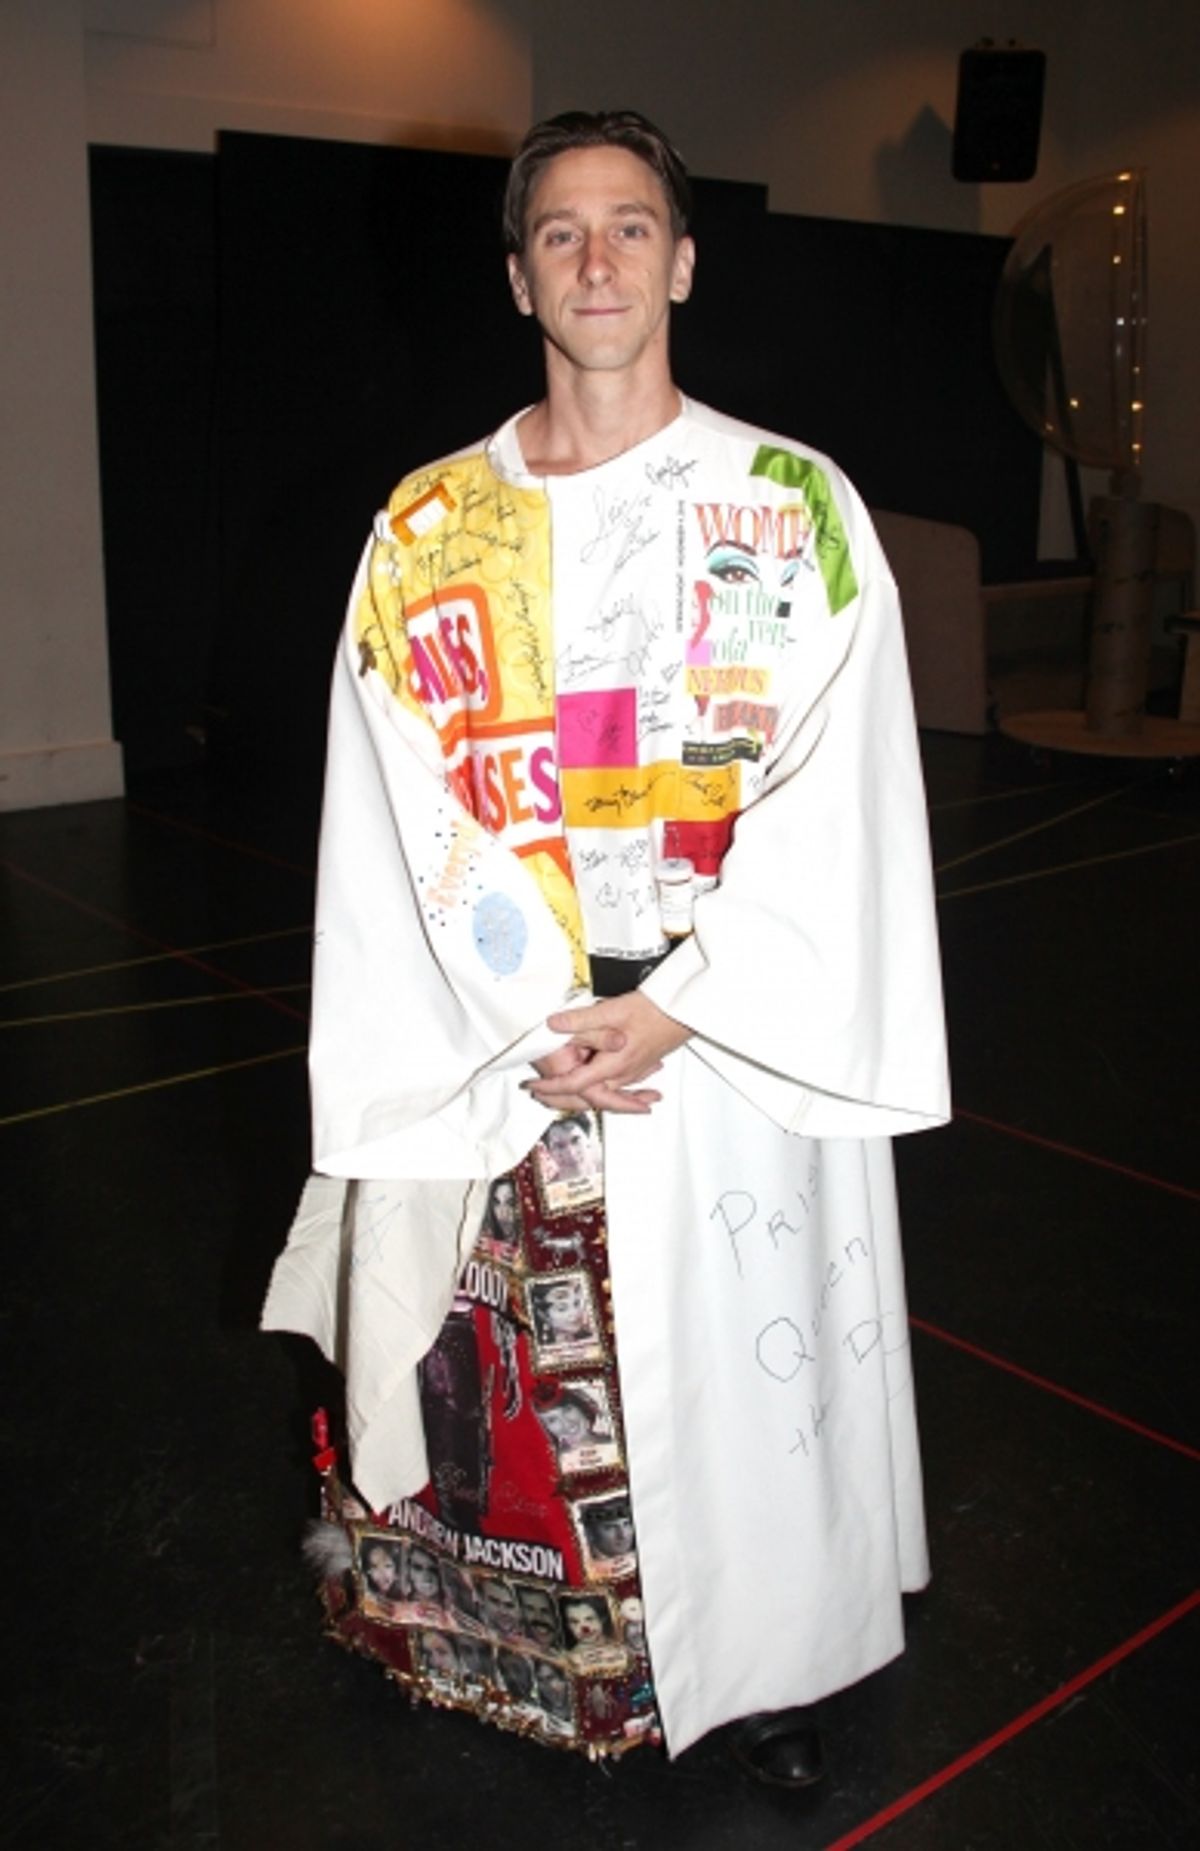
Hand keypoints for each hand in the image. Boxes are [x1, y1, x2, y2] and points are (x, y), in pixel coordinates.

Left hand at [525, 992, 690, 1115]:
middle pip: (588, 1096)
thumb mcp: (611, 1011)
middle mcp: (624, 1074)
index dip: (551, 1088)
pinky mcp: (642, 1065)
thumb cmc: (654, 1010)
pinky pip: (619, 1084)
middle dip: (563, 1099)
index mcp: (613, 1065)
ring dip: (582, 1094)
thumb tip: (553, 1025)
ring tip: (562, 1093)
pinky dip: (604, 1087)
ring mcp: (634, 1071)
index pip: (575, 1084)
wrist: (686, 1011)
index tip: (534, 1087)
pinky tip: (602, 1081)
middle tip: (541, 1096)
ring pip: (604, 1092)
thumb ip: (580, 1021)